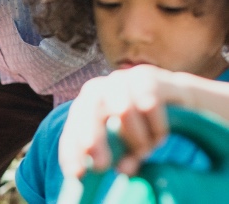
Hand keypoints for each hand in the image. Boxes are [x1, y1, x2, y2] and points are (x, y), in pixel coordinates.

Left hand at [58, 65, 181, 177]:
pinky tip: (160, 136)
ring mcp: (120, 79)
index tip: (78, 175)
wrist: (177, 100)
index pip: (72, 130)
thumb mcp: (127, 146)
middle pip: (88, 112)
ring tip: (146, 150)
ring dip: (136, 138)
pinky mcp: (145, 75)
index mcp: (84, 108)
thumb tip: (121, 169)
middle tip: (101, 166)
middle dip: (93, 140)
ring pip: (123, 110)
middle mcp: (97, 90)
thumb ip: (121, 157)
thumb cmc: (143, 127)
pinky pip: (148, 104)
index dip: (72, 152)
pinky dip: (155, 126)